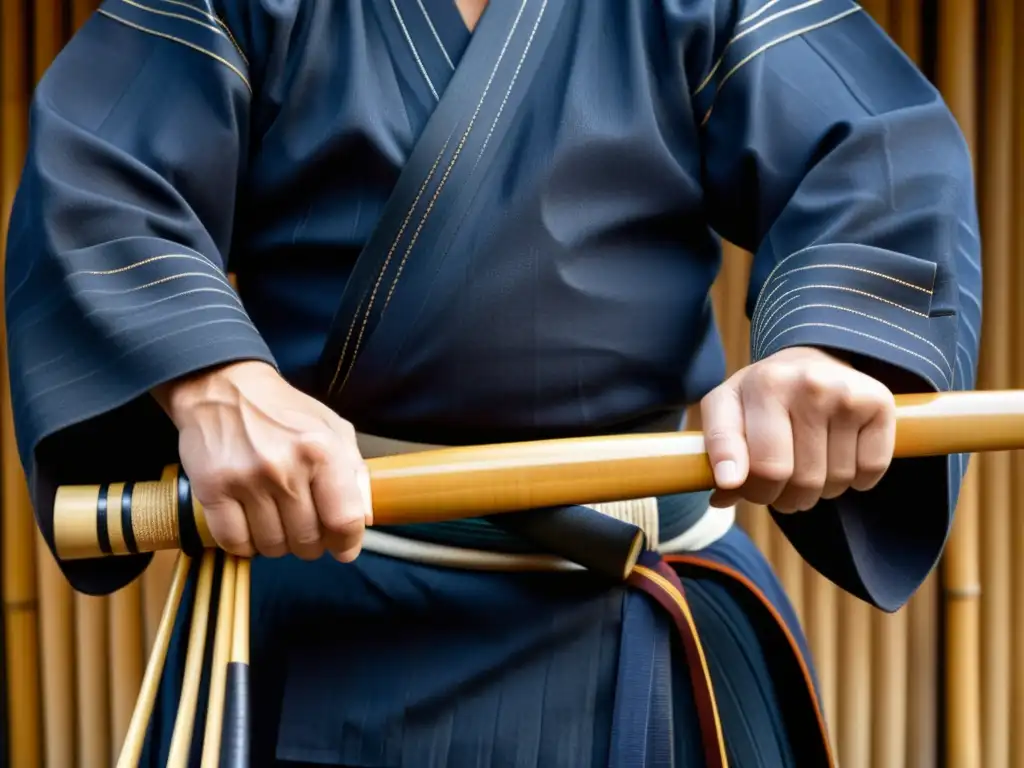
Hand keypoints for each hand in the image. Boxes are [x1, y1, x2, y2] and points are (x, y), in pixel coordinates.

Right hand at [152, 361, 371, 560]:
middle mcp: (285, 467)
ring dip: (278, 544)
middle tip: (305, 529)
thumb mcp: (333, 428)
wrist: (224, 388)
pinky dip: (245, 544)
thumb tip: (366, 518)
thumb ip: (355, 472)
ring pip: (272, 545)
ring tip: (277, 522)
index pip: (343, 520)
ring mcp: (246, 480)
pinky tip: (250, 526)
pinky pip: (235, 542)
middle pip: (307, 540)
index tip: (343, 547)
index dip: (347, 543)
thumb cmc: (284, 413)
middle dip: (311, 544)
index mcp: (322, 451)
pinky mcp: (212, 489)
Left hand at [700, 347, 895, 512]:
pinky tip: (839, 457)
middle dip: (785, 497)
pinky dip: (855, 480)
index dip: (754, 492)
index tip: (743, 487)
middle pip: (802, 481)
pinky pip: (869, 472)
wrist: (811, 362)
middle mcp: (808, 384)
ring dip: (819, 491)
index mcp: (764, 385)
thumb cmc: (761, 397)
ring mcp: (847, 394)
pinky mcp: (880, 405)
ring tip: (807, 466)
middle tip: (778, 484)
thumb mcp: (727, 410)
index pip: (764, 469)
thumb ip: (717, 448)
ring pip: (835, 481)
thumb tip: (725, 487)